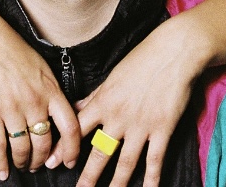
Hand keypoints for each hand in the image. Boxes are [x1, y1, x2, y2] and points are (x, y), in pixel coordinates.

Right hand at [0, 10, 81, 179]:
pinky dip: (1, 163)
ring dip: (23, 162)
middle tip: (38, 164)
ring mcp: (12, 108)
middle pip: (45, 144)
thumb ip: (51, 91)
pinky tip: (2, 171)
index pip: (70, 127)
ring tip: (21, 164)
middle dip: (42, 160)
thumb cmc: (13, 49)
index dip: (72, 149)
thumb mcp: (41, 67)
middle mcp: (34, 101)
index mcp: (50, 89)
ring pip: (22, 149)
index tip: (68, 162)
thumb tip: (59, 114)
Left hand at [69, 21, 202, 186]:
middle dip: (87, 176)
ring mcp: (141, 125)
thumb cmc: (142, 59)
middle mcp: (119, 116)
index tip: (51, 162)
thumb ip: (94, 96)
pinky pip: (155, 160)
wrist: (173, 52)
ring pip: (125, 162)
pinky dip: (151, 178)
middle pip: (99, 152)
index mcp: (104, 101)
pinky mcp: (162, 129)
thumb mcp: (113, 76)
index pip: (78, 127)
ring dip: (116, 183)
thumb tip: (75, 106)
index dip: (63, 146)